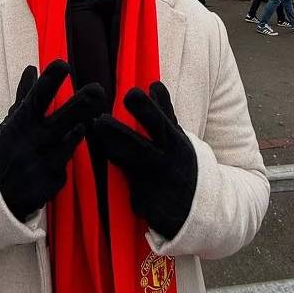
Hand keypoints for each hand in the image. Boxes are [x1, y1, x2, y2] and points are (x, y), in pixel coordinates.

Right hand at [0, 60, 105, 220]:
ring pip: (69, 144)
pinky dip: (62, 163)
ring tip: (87, 122)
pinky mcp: (49, 186)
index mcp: (18, 124)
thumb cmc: (4, 152)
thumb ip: (25, 96)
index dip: (49, 82)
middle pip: (60, 121)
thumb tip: (32, 68)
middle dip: (80, 106)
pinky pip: (65, 169)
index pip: (35, 98)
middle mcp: (28, 143)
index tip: (63, 64)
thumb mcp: (10, 123)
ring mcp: (40, 165)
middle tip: (97, 90)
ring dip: (79, 132)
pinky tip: (54, 163)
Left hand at [92, 82, 196, 239]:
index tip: (131, 94)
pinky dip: (117, 180)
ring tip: (93, 134)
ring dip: (110, 152)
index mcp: (174, 143)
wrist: (200, 207)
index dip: (146, 109)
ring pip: (127, 167)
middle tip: (99, 120)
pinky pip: (128, 192)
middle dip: (119, 133)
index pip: (160, 123)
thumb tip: (153, 85)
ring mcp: (156, 186)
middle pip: (139, 146)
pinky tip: (100, 171)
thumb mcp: (178, 138)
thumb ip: (165, 113)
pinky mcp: (146, 206)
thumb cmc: (181, 164)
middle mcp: (165, 163)